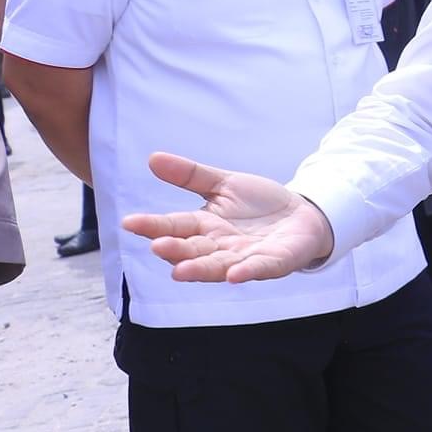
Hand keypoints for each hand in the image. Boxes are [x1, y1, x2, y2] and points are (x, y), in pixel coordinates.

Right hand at [120, 153, 332, 282]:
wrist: (303, 214)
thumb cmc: (258, 204)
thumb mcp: (224, 184)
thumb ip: (191, 175)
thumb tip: (153, 158)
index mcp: (204, 226)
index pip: (174, 226)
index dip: (153, 226)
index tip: (129, 222)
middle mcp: (219, 247)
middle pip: (191, 251)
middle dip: (174, 250)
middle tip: (157, 246)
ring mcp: (244, 257)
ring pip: (217, 266)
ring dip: (200, 269)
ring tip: (179, 271)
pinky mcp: (273, 263)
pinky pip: (258, 269)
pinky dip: (246, 271)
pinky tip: (234, 274)